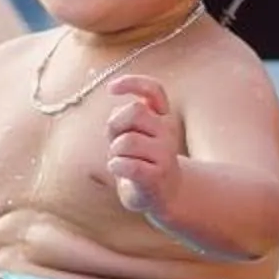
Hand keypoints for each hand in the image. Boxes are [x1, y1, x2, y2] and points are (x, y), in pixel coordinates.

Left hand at [103, 75, 186, 216]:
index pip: (153, 90)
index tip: (111, 89)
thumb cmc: (141, 161)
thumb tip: (116, 115)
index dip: (133, 83)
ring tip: (119, 161)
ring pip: (127, 141)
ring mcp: (165, 153)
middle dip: (115, 125)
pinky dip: (116, 167)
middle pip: (135, 111)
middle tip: (114, 141)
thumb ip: (125, 120)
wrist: (164, 195)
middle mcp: (167, 131)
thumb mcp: (133, 135)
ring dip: (114, 152)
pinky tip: (118, 170)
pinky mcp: (158, 175)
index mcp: (161, 117)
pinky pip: (128, 165)